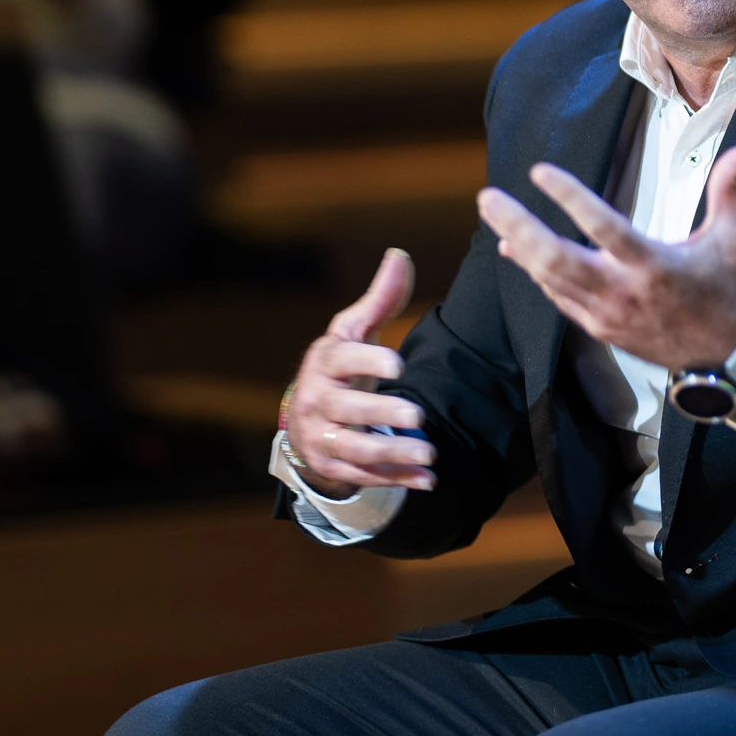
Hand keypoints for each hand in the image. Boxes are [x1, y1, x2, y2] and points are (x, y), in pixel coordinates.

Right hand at [283, 248, 434, 498]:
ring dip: (393, 453)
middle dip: (383, 414)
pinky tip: (429, 480)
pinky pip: (365, 476)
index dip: (369, 360)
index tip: (400, 363)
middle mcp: (319, 401)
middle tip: (421, 416)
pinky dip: (397, 480)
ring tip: (430, 454)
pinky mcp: (333, 465)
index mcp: (326, 363)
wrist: (305, 417)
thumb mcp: (353, 330)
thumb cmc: (339, 365)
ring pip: (355, 449)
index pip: (343, 360)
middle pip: (348, 410)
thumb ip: (380, 298)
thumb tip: (400, 254)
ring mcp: (323, 437)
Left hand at [475, 147, 735, 419]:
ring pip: (549, 279)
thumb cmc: (727, 290)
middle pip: (557, 260)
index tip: (541, 171)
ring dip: (519, 245)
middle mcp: (625, 293)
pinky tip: (517, 249)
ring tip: (495, 212)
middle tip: (489, 197)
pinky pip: (557, 297)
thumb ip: (730, 189)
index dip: (570, 198)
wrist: (723, 357)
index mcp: (657, 267)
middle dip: (520, 226)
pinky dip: (534, 272)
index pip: (604, 228)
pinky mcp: (599, 329)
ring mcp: (607, 315)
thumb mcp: (733, 238)